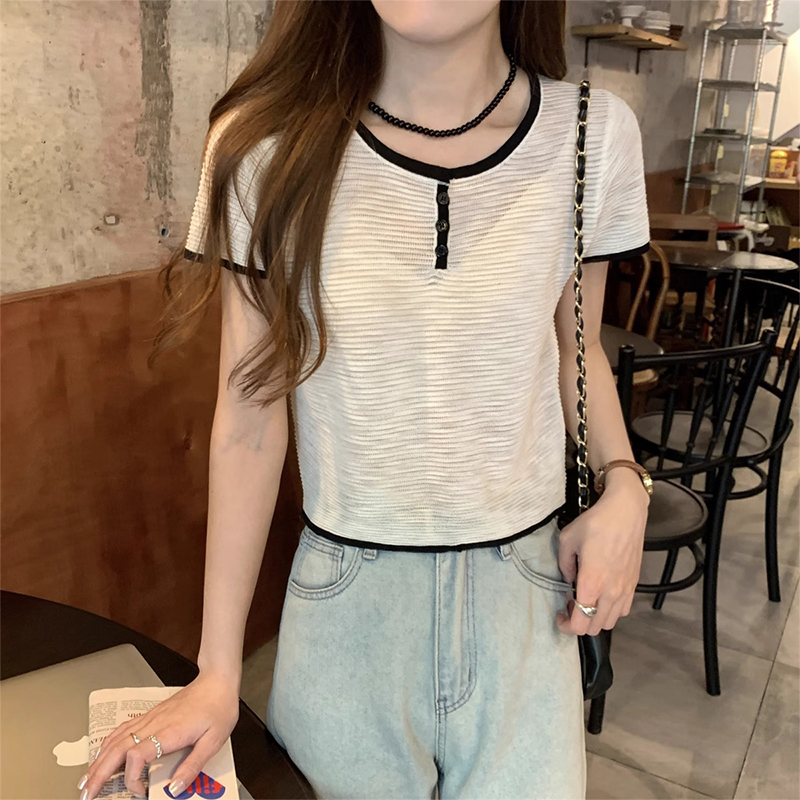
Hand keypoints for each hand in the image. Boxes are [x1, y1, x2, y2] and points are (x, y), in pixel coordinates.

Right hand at [77, 670, 240, 799]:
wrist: (217, 681)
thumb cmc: (218, 708)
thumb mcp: (214, 741)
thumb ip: (193, 766)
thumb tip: (175, 789)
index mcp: (170, 731)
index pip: (137, 755)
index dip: (132, 778)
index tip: (141, 791)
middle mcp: (155, 723)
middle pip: (117, 749)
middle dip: (99, 773)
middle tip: (86, 794)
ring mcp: (150, 718)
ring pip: (116, 739)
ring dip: (98, 760)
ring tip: (86, 780)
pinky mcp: (151, 715)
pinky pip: (123, 729)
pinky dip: (108, 743)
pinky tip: (102, 753)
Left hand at [555, 468, 648, 636]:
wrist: (625, 512)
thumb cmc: (595, 523)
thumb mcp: (567, 539)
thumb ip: (564, 565)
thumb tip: (569, 579)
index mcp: (591, 583)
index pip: (580, 624)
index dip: (566, 626)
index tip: (560, 614)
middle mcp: (610, 592)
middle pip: (595, 628)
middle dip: (579, 623)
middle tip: (570, 604)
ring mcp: (625, 590)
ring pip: (610, 622)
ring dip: (595, 618)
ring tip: (586, 600)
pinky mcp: (634, 584)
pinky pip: (623, 610)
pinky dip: (611, 611)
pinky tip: (602, 595)